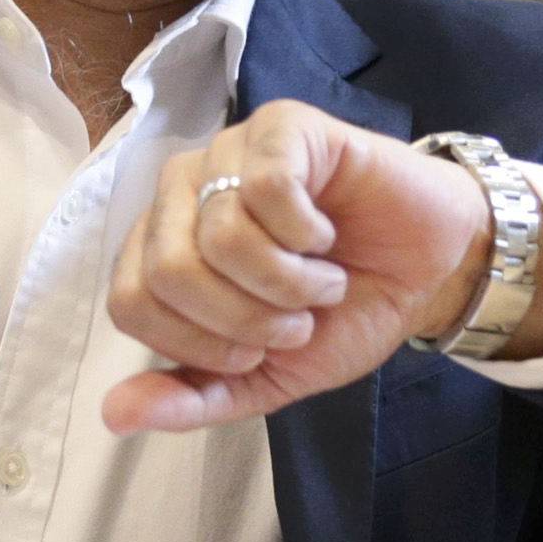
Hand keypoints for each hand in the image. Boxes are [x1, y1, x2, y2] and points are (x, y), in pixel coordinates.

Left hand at [102, 101, 500, 434]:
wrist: (427, 272)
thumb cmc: (341, 314)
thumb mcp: (265, 376)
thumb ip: (193, 396)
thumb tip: (115, 415)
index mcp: (162, 248)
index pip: (131, 303)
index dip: (198, 344)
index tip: (256, 351)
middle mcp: (180, 193)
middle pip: (169, 270)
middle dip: (246, 318)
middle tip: (295, 318)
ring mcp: (226, 150)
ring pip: (220, 232)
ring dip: (287, 281)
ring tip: (321, 281)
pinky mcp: (280, 126)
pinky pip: (267, 185)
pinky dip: (306, 232)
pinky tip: (326, 234)